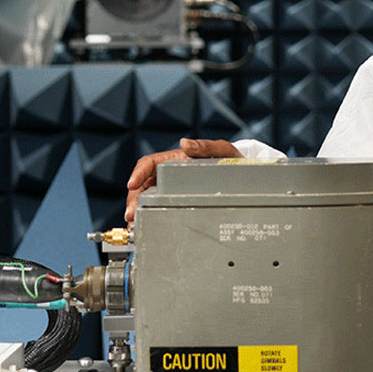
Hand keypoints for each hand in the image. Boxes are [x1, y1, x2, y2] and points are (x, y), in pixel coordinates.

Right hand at [125, 138, 240, 221]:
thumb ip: (206, 146)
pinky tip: (143, 227)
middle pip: (142, 184)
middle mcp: (168, 174)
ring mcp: (169, 189)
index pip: (149, 163)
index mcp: (174, 159)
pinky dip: (147, 217)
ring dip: (137, 210)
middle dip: (134, 199)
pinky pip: (156, 208)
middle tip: (130, 215)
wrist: (242, 177)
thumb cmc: (230, 161)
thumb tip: (185, 144)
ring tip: (133, 225)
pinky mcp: (173, 202)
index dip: (138, 173)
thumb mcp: (222, 151)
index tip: (131, 184)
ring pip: (145, 198)